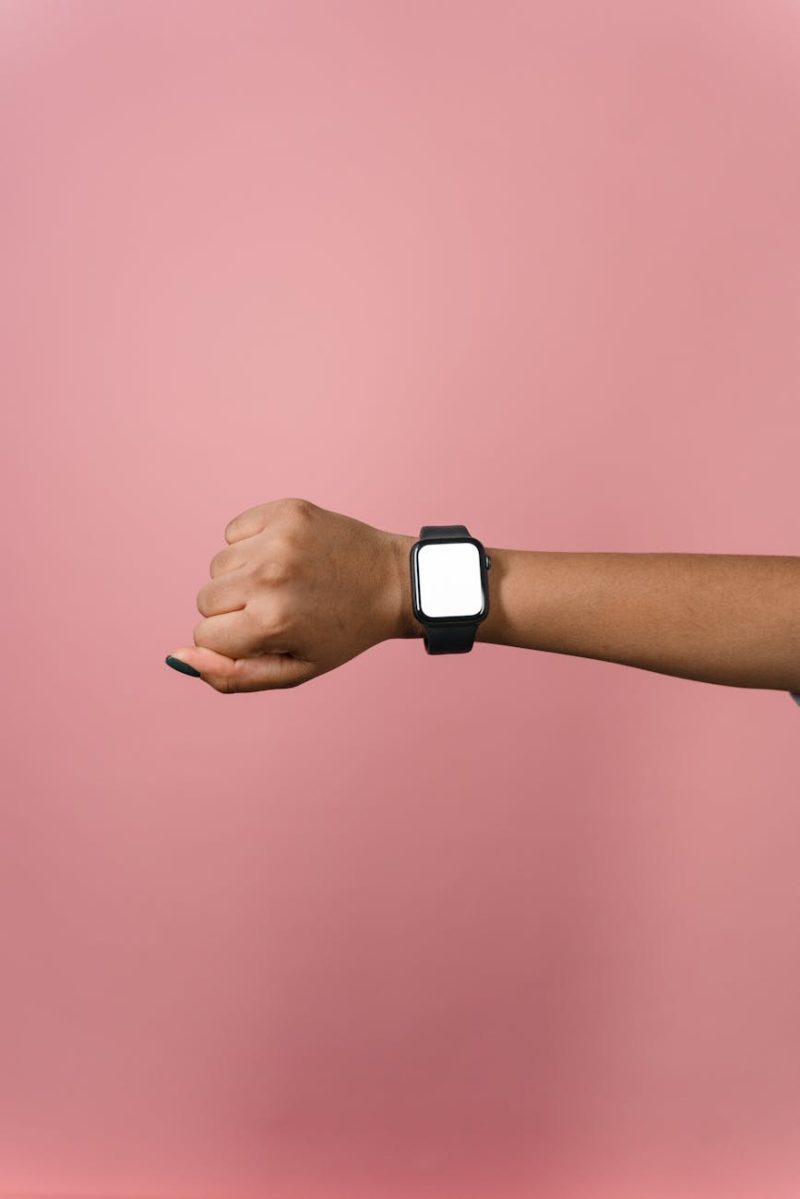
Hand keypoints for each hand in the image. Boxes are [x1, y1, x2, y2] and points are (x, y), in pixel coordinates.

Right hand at [166, 498, 417, 691]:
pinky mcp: (285, 510)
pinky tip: (287, 555)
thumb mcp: (294, 669)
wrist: (393, 582)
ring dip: (243, 576)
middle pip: (205, 599)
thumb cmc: (342, 634)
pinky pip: (233, 531)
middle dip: (234, 609)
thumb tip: (177, 656)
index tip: (270, 634)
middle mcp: (269, 576)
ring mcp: (277, 539)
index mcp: (270, 622)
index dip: (234, 640)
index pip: (204, 634)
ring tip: (287, 581)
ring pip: (218, 565)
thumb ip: (232, 675)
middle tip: (281, 607)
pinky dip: (251, 544)